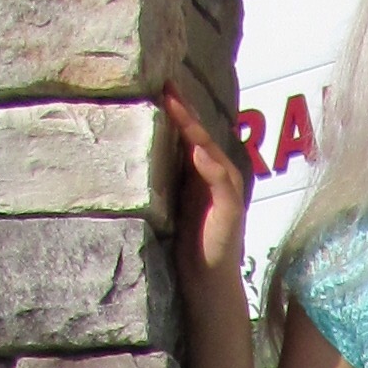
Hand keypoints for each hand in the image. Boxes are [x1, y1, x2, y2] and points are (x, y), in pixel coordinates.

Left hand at [163, 86, 249, 287]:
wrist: (207, 282)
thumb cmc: (190, 246)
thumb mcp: (171, 204)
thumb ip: (165, 178)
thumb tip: (137, 152)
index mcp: (201, 174)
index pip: (190, 136)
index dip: (177, 111)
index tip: (158, 86)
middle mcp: (217, 177)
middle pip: (202, 137)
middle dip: (186, 111)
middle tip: (167, 85)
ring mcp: (226, 193)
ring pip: (212, 153)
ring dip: (197, 131)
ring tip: (179, 109)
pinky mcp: (231, 212)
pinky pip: (222, 184)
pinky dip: (211, 167)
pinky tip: (199, 152)